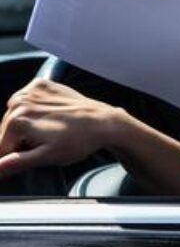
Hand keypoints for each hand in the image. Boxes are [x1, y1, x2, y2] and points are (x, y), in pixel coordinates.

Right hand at [0, 79, 119, 177]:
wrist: (102, 122)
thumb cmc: (78, 140)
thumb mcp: (46, 157)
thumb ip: (16, 162)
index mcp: (18, 121)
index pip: (1, 148)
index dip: (13, 157)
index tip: (31, 156)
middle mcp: (21, 102)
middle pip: (5, 130)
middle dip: (18, 140)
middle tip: (43, 143)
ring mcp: (32, 90)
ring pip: (14, 115)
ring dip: (24, 124)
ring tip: (48, 130)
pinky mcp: (42, 84)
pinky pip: (25, 99)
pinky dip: (32, 108)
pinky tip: (48, 116)